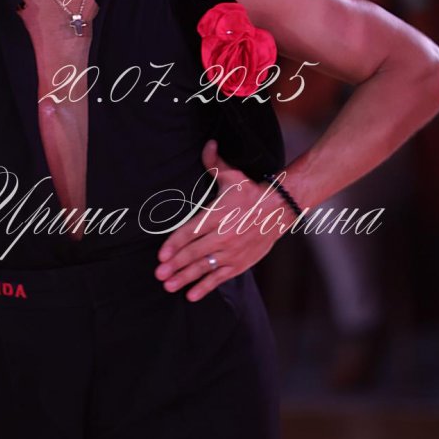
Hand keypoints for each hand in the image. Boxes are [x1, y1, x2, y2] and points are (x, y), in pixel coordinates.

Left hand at [154, 139, 290, 300]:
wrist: (280, 208)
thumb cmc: (251, 191)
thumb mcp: (233, 175)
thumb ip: (214, 162)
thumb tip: (208, 144)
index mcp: (218, 214)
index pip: (190, 231)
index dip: (174, 244)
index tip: (161, 255)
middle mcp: (224, 235)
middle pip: (194, 252)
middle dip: (175, 265)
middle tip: (159, 274)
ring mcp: (232, 251)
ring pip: (204, 267)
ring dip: (185, 277)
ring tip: (168, 285)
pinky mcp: (240, 262)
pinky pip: (220, 277)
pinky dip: (205, 287)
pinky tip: (191, 294)